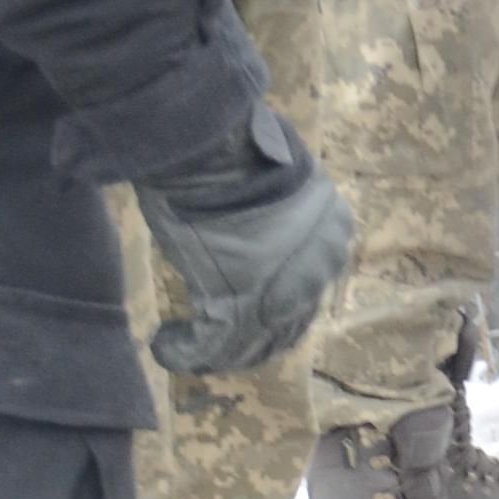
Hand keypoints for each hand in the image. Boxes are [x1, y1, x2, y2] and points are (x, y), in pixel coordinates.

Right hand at [137, 106, 352, 375]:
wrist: (208, 145)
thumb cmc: (224, 147)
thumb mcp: (261, 176)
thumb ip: (267, 207)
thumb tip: (243, 216)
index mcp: (332, 228)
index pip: (309, 284)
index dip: (275, 305)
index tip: (241, 306)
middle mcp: (321, 266)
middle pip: (288, 321)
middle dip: (253, 336)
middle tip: (213, 341)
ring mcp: (285, 292)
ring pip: (256, 340)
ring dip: (219, 350)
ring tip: (182, 346)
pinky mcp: (243, 307)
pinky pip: (219, 346)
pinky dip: (188, 353)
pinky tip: (166, 347)